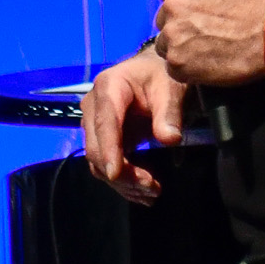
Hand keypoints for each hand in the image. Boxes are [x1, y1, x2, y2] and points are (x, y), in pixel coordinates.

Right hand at [77, 44, 189, 201]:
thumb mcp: (171, 87)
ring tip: (152, 193)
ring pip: (98, 162)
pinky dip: (123, 182)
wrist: (153, 70)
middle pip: (96, 148)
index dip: (109, 150)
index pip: (105, 124)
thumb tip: (170, 140)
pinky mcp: (102, 138)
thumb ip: (169, 113)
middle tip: (152, 188)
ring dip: (123, 182)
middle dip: (121, 173)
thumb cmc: (161, 74)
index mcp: (109, 88)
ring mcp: (94, 124)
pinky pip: (105, 165)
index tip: (116, 173)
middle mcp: (93, 107)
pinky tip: (143, 193)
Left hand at [149, 0, 264, 88]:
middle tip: (200, 33)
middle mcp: (172, 5)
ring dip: (179, 47)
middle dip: (177, 24)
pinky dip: (187, 68)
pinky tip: (207, 66)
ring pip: (164, 44)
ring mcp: (172, 35)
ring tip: (205, 52)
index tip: (183, 4)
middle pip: (161, 17)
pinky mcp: (177, 63)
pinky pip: (173, 67)